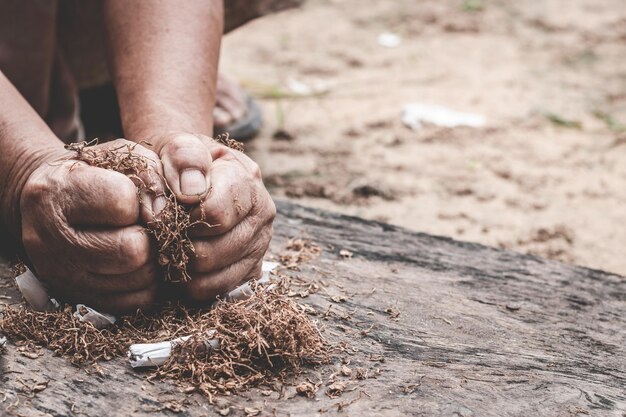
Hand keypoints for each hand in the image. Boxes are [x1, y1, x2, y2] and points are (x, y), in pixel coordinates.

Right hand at [20, 139, 164, 313]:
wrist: (56, 201)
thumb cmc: (97, 173)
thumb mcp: (123, 157)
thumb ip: (152, 175)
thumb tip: (165, 213)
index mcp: (57, 192)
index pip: (122, 203)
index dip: (139, 199)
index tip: (133, 197)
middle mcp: (50, 238)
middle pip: (132, 251)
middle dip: (151, 236)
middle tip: (145, 226)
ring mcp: (62, 274)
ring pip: (138, 280)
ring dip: (153, 260)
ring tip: (142, 240)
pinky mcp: (79, 298)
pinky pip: (136, 302)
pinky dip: (147, 282)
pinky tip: (137, 262)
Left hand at [149, 133, 275, 300]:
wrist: (189, 177)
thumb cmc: (179, 163)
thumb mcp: (175, 144)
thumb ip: (183, 157)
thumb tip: (191, 193)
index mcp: (247, 178)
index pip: (214, 214)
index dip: (180, 218)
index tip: (161, 211)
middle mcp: (262, 212)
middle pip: (212, 251)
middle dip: (179, 244)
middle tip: (162, 233)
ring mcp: (260, 243)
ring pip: (213, 275)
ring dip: (182, 266)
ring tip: (170, 247)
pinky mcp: (251, 269)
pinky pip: (216, 290)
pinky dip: (191, 283)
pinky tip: (181, 262)